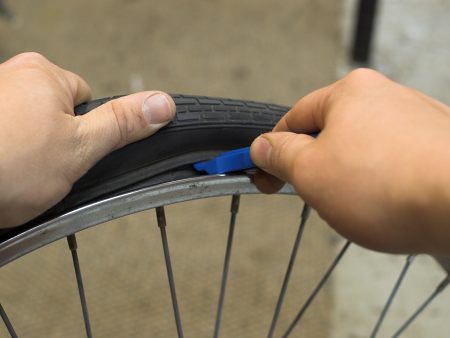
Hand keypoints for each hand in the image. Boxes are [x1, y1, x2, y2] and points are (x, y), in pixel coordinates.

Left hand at [0, 53, 174, 226]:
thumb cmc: (5, 168)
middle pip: (57, 114)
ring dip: (31, 152)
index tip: (71, 151)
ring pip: (30, 129)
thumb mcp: (81, 149)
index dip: (85, 132)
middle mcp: (11, 76)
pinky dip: (8, 156)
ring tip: (20, 173)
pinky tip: (4, 173)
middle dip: (57, 142)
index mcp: (43, 75)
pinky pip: (8, 137)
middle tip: (45, 166)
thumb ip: (123, 124)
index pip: (85, 99)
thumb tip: (162, 103)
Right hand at [251, 69, 449, 254]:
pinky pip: (390, 163)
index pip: (293, 119)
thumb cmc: (389, 185)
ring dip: (347, 177)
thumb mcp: (310, 172)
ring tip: (355, 205)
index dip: (272, 149)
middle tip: (310, 196)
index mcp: (349, 93)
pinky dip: (379, 183)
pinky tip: (385, 204)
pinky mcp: (435, 146)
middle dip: (314, 167)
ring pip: (360, 151)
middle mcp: (384, 97)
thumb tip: (262, 146)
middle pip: (329, 134)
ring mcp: (413, 120)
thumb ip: (280, 155)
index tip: (262, 173)